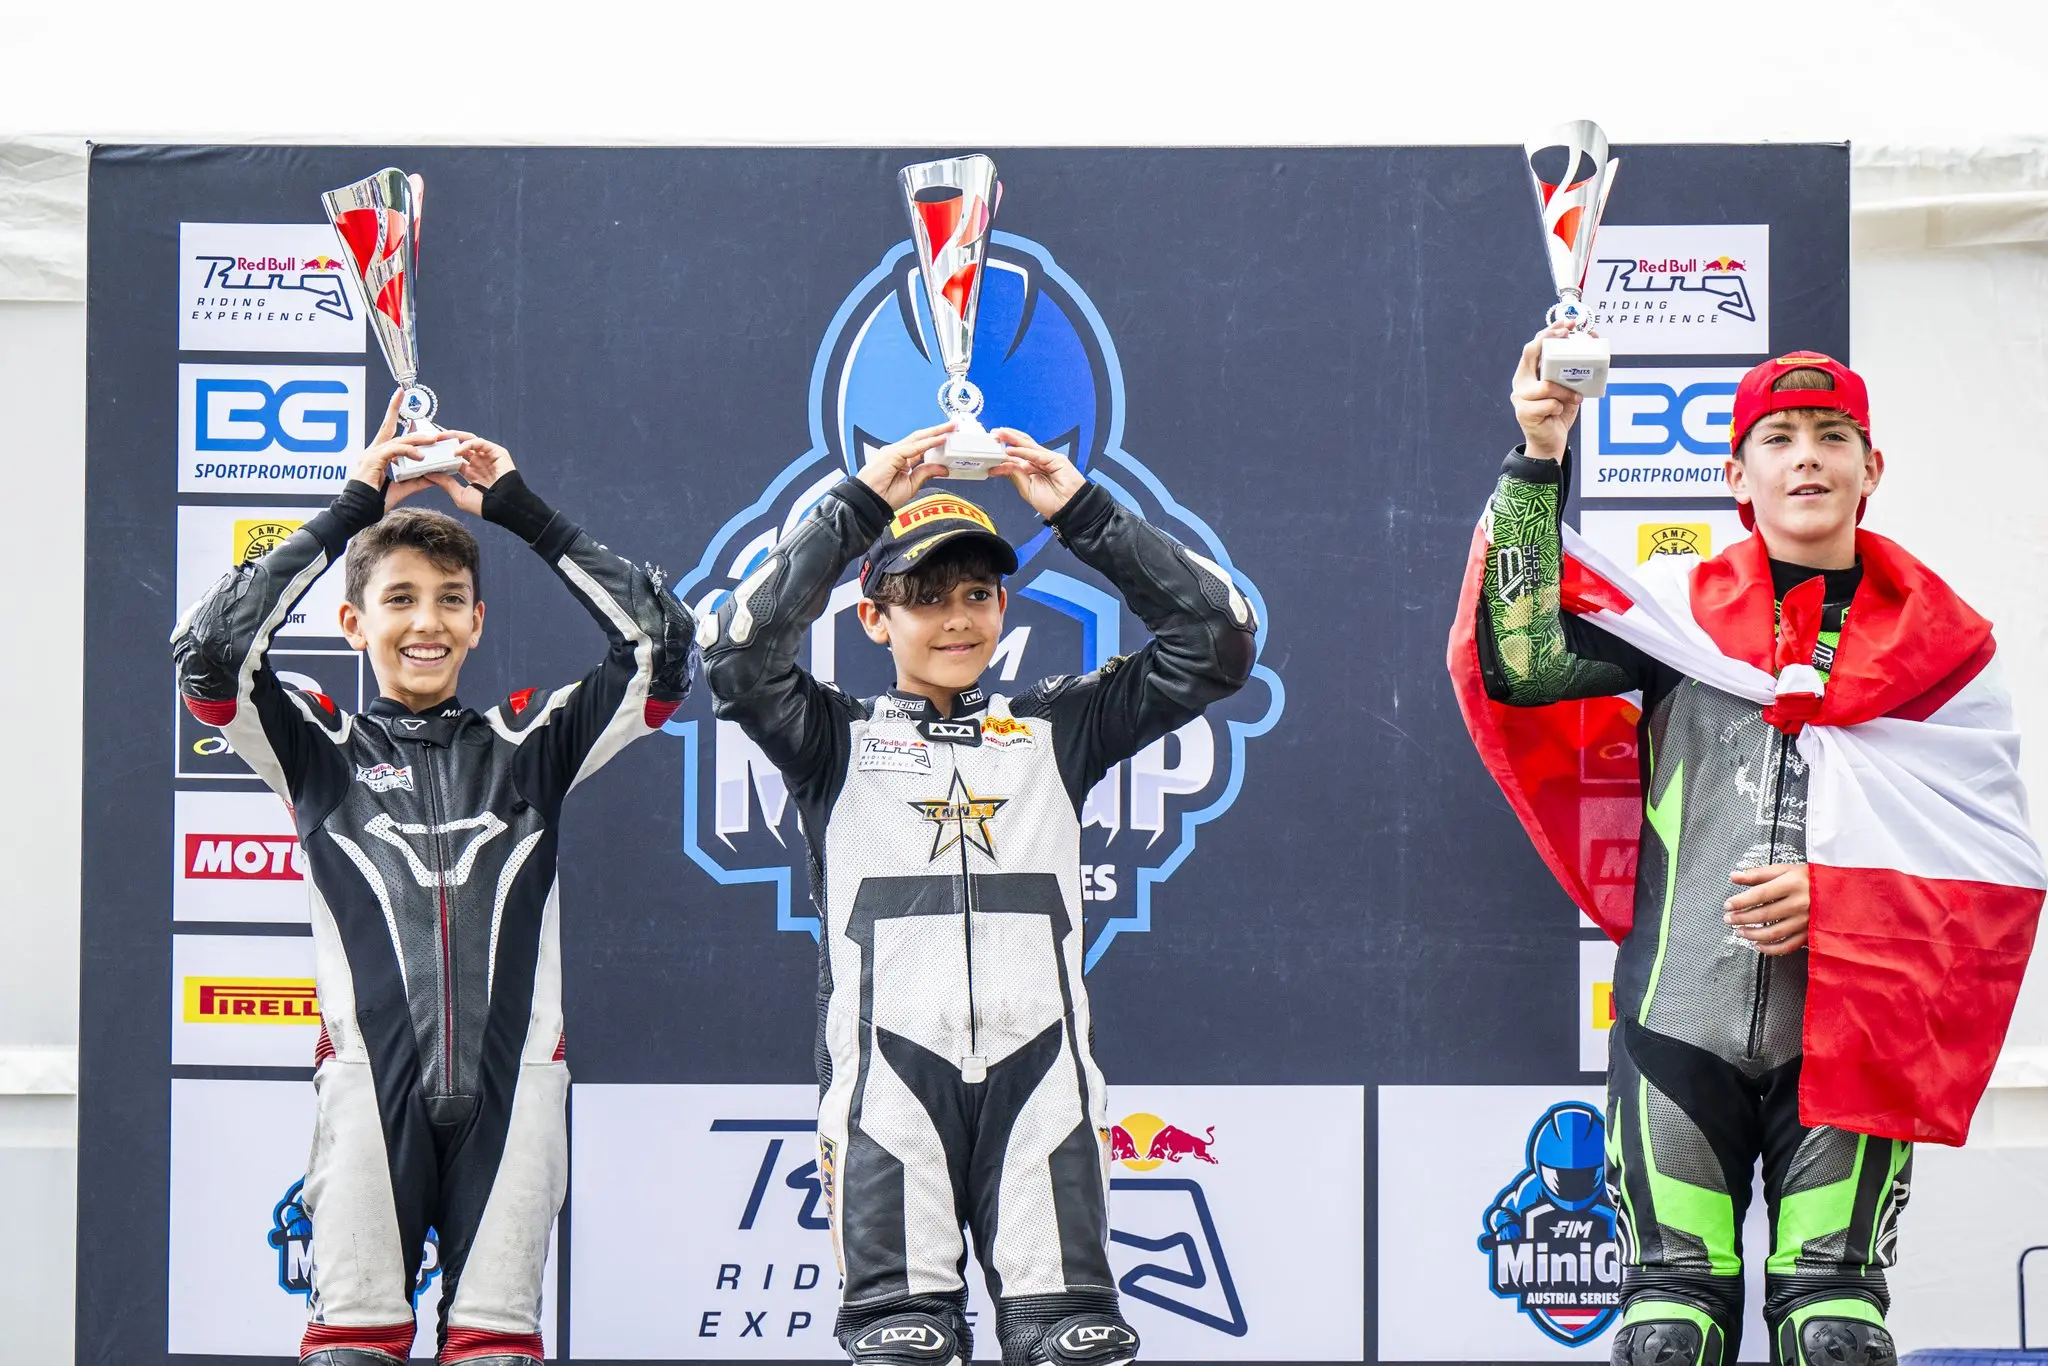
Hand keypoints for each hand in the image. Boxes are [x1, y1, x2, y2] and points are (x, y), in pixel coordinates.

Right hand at [351, 389, 462, 507]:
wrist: (357, 512)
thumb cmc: (374, 502)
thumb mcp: (402, 489)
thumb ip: (417, 481)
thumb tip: (435, 475)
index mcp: (376, 455)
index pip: (387, 429)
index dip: (393, 411)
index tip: (400, 394)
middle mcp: (372, 451)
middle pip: (391, 429)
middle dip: (411, 424)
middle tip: (432, 426)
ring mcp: (370, 455)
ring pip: (397, 441)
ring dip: (417, 440)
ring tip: (434, 440)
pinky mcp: (372, 461)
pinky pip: (393, 451)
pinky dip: (408, 452)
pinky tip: (420, 456)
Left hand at [408, 433, 515, 515]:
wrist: (504, 507)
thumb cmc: (485, 506)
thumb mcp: (460, 495)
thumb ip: (446, 483)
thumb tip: (428, 474)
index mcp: (471, 472)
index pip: (453, 458)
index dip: (441, 453)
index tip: (427, 450)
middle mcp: (479, 462)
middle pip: (459, 446)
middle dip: (445, 441)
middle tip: (431, 438)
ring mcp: (487, 457)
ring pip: (469, 440)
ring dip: (454, 437)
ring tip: (440, 437)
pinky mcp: (497, 453)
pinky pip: (480, 443)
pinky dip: (467, 444)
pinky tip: (457, 450)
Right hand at [858, 422, 954, 508]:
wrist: (869, 503)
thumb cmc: (884, 496)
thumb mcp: (912, 485)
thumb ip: (926, 473)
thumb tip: (943, 468)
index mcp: (900, 460)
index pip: (921, 446)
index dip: (935, 441)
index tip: (950, 437)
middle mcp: (896, 452)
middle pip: (920, 437)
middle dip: (938, 430)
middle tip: (954, 425)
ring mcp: (893, 451)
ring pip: (918, 438)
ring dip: (936, 432)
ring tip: (950, 428)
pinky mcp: (892, 454)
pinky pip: (914, 447)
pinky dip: (929, 442)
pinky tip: (940, 439)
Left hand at [989, 429, 1087, 518]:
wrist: (1068, 509)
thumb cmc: (1052, 502)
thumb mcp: (1026, 489)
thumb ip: (1015, 475)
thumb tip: (1002, 464)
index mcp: (1031, 468)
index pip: (1015, 456)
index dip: (1002, 452)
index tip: (989, 451)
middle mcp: (1038, 461)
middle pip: (1021, 445)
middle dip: (1006, 438)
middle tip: (993, 434)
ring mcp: (1047, 458)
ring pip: (1028, 445)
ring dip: (1012, 438)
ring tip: (999, 434)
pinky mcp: (1056, 459)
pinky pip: (1036, 454)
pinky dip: (1022, 451)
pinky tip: (1011, 450)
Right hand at [1512, 324, 1586, 462]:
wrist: (1549, 442)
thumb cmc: (1558, 412)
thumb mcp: (1567, 387)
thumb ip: (1572, 371)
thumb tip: (1591, 343)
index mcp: (1529, 371)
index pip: (1536, 344)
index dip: (1550, 330)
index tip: (1569, 324)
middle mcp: (1521, 380)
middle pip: (1531, 352)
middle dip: (1550, 340)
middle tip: (1568, 335)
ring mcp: (1520, 397)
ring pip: (1546, 384)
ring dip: (1565, 390)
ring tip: (1576, 397)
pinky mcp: (1524, 413)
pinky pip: (1549, 404)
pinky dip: (1560, 407)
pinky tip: (1560, 412)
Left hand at [1725, 863, 1809, 955]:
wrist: (1841, 890)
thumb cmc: (1811, 877)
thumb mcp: (1785, 869)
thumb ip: (1758, 874)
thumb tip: (1734, 876)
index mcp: (1792, 884)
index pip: (1760, 894)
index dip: (1741, 901)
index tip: (1728, 904)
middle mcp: (1799, 903)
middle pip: (1764, 914)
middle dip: (1742, 918)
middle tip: (1728, 919)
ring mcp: (1806, 920)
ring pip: (1774, 932)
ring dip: (1753, 934)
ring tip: (1740, 931)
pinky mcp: (1810, 933)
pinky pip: (1788, 945)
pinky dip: (1771, 949)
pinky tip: (1758, 945)